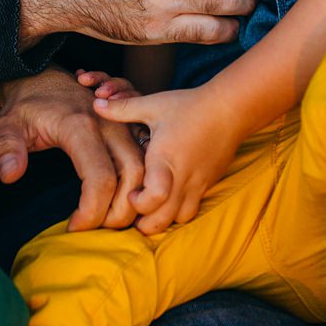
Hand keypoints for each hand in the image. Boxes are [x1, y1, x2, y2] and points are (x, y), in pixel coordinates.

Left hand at [0, 67, 145, 229]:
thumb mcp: (6, 125)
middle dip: (121, 212)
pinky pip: (147, 160)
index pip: (100, 179)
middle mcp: (109, 126)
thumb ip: (6, 148)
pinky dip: (141, 184)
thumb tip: (10, 175)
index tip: (73, 227)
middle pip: (133, 176)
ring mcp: (123, 126)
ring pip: (146, 169)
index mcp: (80, 126)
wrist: (44, 79)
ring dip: (134, 200)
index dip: (92, 212)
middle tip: (96, 228)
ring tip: (107, 218)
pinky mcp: (129, 130)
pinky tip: (121, 201)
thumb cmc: (26, 108)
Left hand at [92, 86, 245, 235]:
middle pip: (161, 221)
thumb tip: (94, 104)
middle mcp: (182, 177)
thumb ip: (123, 108)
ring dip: (161, 218)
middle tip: (133, 206)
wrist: (230, 108)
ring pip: (178, 219)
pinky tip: (169, 197)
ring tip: (150, 204)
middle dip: (142, 221)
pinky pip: (192, 209)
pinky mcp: (209, 184)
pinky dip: (178, 211)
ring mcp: (198, 184)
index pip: (152, 199)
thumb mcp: (153, 104)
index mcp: (164, 159)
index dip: (136, 203)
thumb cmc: (189, 105)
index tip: (130, 192)